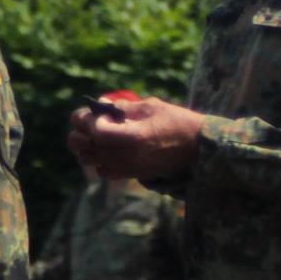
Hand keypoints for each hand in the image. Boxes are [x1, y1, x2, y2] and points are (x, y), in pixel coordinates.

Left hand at [68, 94, 203, 181]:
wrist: (197, 147)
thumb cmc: (177, 122)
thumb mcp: (151, 107)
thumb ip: (124, 107)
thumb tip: (102, 105)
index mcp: (133, 137)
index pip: (96, 131)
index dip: (91, 120)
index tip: (99, 112)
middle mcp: (126, 156)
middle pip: (85, 147)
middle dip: (83, 131)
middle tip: (94, 121)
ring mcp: (127, 168)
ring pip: (89, 160)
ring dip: (89, 146)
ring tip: (101, 134)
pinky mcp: (131, 174)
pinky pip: (103, 170)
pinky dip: (100, 160)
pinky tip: (111, 148)